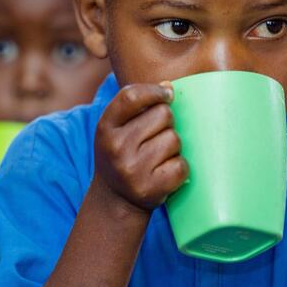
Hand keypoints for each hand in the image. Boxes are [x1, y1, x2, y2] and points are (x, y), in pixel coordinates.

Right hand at [93, 82, 186, 213]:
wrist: (115, 199)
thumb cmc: (122, 154)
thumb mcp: (116, 128)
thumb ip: (137, 105)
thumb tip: (169, 86)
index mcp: (105, 127)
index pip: (132, 96)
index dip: (155, 91)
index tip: (166, 95)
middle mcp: (116, 147)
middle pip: (163, 114)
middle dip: (166, 123)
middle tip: (155, 138)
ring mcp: (132, 170)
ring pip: (175, 139)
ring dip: (173, 146)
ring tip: (158, 156)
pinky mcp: (150, 188)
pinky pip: (182, 165)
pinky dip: (179, 167)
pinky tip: (165, 172)